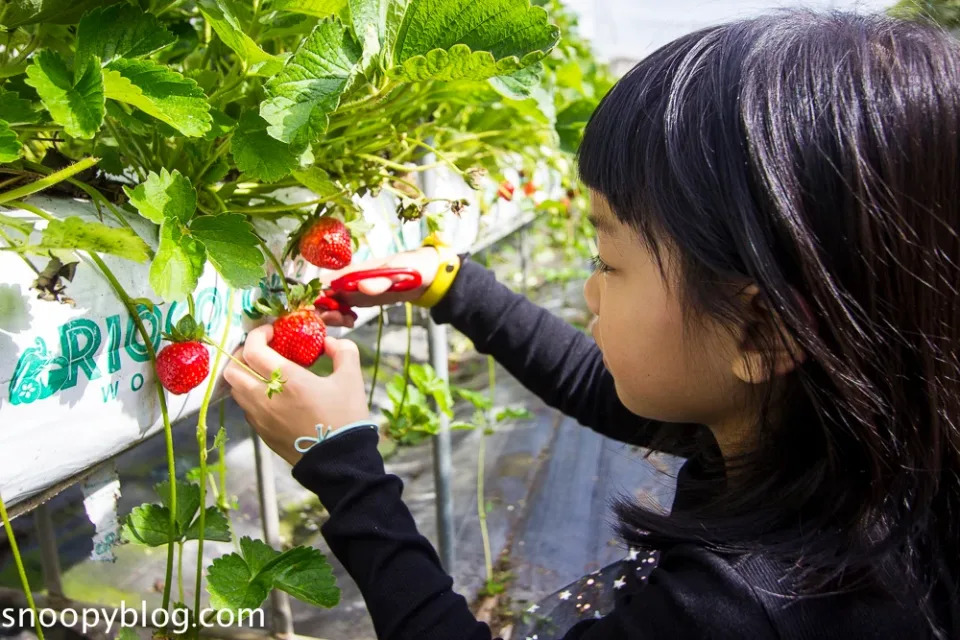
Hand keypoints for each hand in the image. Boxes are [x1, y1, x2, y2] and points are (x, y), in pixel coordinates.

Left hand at [222, 323, 369, 465]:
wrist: (339, 461)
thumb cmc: (345, 418)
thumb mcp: (351, 378)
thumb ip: (343, 351)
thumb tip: (329, 342)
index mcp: (287, 379)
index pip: (253, 349)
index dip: (257, 334)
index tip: (271, 331)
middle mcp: (266, 397)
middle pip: (232, 369)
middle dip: (243, 354)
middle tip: (262, 350)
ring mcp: (260, 417)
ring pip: (235, 389)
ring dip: (245, 375)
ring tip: (264, 373)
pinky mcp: (261, 432)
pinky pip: (246, 408)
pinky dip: (251, 395)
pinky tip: (271, 395)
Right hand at [315, 247, 445, 327]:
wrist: (427, 273)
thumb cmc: (412, 266)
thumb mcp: (399, 271)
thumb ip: (381, 281)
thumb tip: (361, 287)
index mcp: (354, 270)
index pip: (324, 282)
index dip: (316, 297)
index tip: (321, 311)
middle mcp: (348, 280)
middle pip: (323, 296)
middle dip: (323, 310)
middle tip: (341, 320)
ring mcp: (353, 291)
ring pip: (330, 305)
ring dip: (332, 316)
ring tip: (348, 321)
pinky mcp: (359, 300)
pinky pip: (341, 310)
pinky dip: (341, 318)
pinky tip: (351, 321)